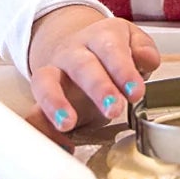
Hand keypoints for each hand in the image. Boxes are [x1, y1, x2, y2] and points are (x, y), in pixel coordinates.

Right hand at [25, 4, 160, 132]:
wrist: (77, 46)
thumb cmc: (110, 51)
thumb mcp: (132, 42)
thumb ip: (143, 49)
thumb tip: (146, 60)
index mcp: (101, 37)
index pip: (110, 49)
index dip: (123, 70)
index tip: (136, 92)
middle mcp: (74, 51)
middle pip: (82, 65)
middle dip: (98, 88)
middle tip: (113, 110)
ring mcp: (54, 71)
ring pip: (45, 81)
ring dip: (55, 102)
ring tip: (68, 124)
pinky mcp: (41, 95)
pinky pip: (33, 110)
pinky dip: (41, 126)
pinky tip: (59, 141)